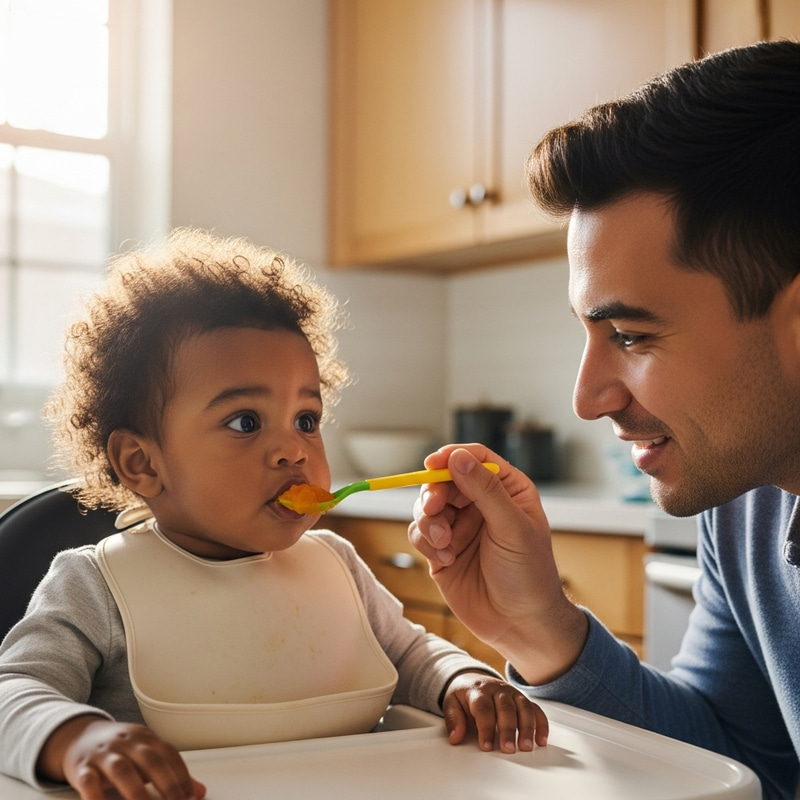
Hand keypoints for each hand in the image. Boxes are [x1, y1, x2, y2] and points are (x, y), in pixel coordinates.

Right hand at [37, 715, 205, 799]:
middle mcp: (126, 742)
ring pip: (121, 770)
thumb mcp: (145, 754)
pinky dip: (97, 798)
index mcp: (145, 738)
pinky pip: (88, 782)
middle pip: (149, 759)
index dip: (181, 775)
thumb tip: (199, 792)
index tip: (190, 797)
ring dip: (136, 792)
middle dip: (166, 783)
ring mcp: (102, 754)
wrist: (78, 736)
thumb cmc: (118, 750)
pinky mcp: (80, 768)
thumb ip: (171, 773)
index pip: (168, 753)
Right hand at [408, 445, 587, 683]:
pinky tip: (446, 559)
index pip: (476, 458)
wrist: (519, 624)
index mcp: (507, 490)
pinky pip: (420, 533)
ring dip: (428, 521)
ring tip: (443, 542)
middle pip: (444, 479)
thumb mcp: (512, 527)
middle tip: (433, 508)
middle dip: (434, 492)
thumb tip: (457, 457)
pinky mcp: (441, 549)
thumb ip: (485, 490)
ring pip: (427, 506)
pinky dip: (426, 543)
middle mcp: (481, 504)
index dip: (452, 456)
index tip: (433, 463)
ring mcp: (459, 526)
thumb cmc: (529, 574)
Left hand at [442, 671, 548, 751]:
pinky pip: (535, 709)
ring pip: (523, 707)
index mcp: (479, 691)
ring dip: (527, 728)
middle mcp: (498, 690)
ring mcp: (512, 693)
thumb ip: (453, 719)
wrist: (472, 678)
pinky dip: (541, 724)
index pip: (484, 709)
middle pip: (506, 709)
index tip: (486, 746)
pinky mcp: (522, 699)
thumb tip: (455, 737)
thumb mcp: (451, 703)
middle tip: (508, 749)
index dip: (485, 728)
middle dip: (508, 730)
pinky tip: (541, 740)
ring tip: (526, 746)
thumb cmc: (464, 694)